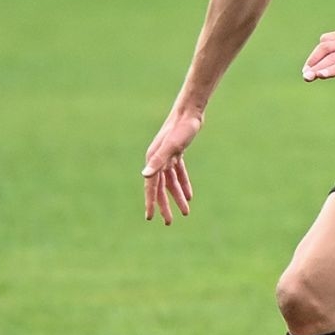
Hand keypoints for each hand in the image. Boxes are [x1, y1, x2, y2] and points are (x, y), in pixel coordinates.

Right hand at [141, 109, 200, 224]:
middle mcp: (157, 160)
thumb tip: (145, 175)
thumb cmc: (181, 129)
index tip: (150, 217)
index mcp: (153, 160)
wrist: (189, 113)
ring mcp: (167, 157)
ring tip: (185, 212)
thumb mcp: (171, 147)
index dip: (151, 202)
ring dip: (177, 197)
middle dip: (164, 205)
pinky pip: (178, 174)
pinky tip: (189, 196)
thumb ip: (158, 162)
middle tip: (169, 222)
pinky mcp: (176, 153)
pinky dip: (183, 185)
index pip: (151, 187)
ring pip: (171, 182)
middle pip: (161, 188)